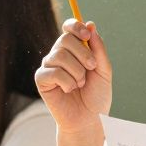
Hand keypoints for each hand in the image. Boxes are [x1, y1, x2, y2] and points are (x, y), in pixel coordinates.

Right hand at [35, 19, 111, 134]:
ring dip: (77, 71)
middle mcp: (59, 55)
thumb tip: (90, 25)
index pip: (68, 27)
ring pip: (60, 55)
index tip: (86, 35)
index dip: (75, 26)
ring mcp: (49, 67)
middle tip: (92, 67)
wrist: (89, 120)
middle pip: (65, 39)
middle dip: (82, 53)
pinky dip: (67, 81)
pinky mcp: (42, 80)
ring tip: (81, 84)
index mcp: (73, 50)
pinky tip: (70, 90)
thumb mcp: (103, 70)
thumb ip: (98, 49)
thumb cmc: (96, 96)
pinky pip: (53, 71)